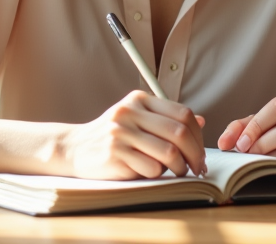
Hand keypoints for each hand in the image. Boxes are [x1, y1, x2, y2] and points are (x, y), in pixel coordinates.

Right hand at [59, 90, 206, 179]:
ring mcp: (121, 133)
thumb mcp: (137, 118)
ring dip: (179, 168)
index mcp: (139, 100)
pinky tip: (149, 173)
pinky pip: (151, 168)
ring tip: (177, 172)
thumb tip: (201, 121)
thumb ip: (166, 119)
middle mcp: (129, 112)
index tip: (200, 152)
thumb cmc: (112, 135)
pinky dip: (157, 175)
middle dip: (195, 154)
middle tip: (198, 167)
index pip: (182, 113)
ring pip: (169, 153)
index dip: (198, 135)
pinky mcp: (115, 155)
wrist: (74, 147)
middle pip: (179, 133)